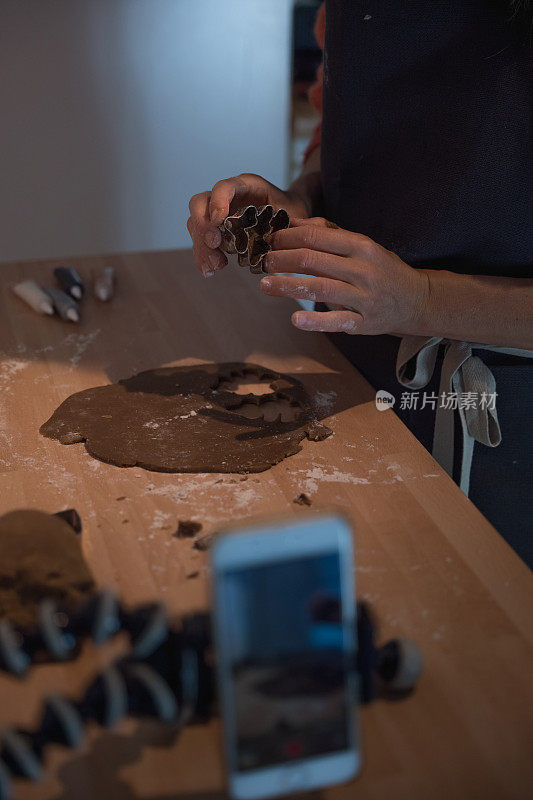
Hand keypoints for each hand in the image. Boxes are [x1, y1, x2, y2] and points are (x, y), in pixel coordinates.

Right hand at [187, 174, 308, 276]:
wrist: (290, 217)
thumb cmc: (292, 212)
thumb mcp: (297, 214)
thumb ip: (294, 222)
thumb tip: (292, 235)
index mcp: (247, 185)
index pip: (224, 186)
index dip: (218, 201)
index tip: (220, 221)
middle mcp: (227, 196)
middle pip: (200, 203)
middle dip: (202, 225)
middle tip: (215, 246)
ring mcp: (218, 213)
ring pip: (196, 224)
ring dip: (201, 246)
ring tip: (213, 268)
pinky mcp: (216, 231)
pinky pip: (202, 240)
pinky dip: (203, 256)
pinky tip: (210, 271)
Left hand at [260, 217, 428, 335]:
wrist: (418, 300)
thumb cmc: (383, 270)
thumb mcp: (363, 246)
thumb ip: (331, 235)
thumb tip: (295, 223)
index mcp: (362, 246)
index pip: (317, 237)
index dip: (289, 237)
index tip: (271, 240)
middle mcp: (363, 270)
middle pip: (313, 260)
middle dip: (282, 259)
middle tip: (263, 261)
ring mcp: (364, 297)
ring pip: (319, 288)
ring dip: (287, 286)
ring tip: (265, 285)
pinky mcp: (364, 322)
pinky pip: (336, 321)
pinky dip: (314, 321)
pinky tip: (295, 319)